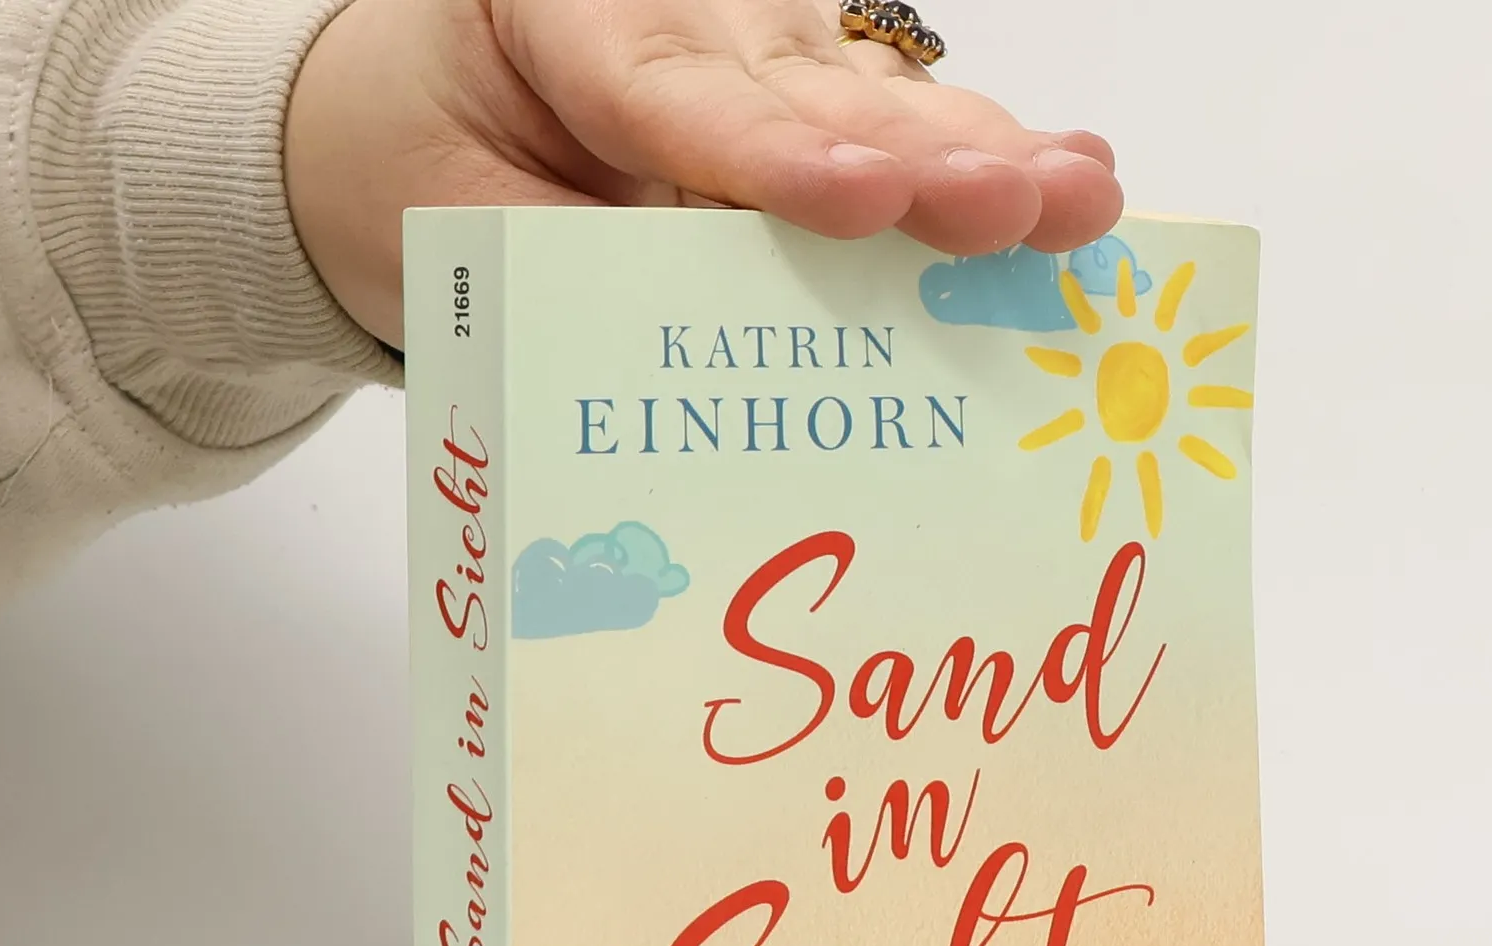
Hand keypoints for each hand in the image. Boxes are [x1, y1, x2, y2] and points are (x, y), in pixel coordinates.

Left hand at [284, 0, 1123, 346]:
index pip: (685, 99)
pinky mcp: (811, 97)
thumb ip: (575, 275)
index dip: (779, 158)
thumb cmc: (432, 158)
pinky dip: (984, 168)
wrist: (412, 110)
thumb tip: (715, 364)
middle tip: (1019, 209)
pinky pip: (898, 132)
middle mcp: (692, 16)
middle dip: (925, 160)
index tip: (861, 202)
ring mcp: (762, 51)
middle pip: (816, 97)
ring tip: (1080, 199)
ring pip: (880, 107)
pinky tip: (1071, 182)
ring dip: (987, 162)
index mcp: (573, 18)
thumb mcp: (462, 227)